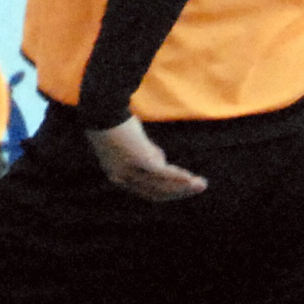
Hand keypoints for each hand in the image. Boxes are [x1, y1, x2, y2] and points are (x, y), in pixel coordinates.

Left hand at [88, 115, 205, 201]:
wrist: (102, 109)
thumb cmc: (114, 121)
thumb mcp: (129, 143)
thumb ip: (144, 153)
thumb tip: (161, 160)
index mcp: (118, 176)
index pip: (147, 191)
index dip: (168, 191)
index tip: (184, 187)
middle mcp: (123, 179)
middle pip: (156, 193)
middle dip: (180, 192)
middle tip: (198, 187)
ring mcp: (130, 171)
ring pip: (162, 186)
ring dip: (184, 186)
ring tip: (201, 184)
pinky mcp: (139, 161)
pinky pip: (163, 173)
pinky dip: (178, 176)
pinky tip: (190, 178)